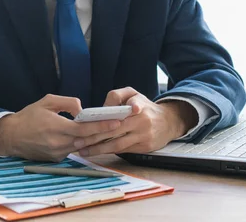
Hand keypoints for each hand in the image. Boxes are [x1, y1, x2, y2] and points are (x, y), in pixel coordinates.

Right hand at [0, 94, 121, 161]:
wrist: (10, 136)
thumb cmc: (29, 116)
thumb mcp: (47, 101)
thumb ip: (67, 103)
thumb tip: (82, 109)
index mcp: (56, 127)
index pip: (84, 129)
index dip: (101, 126)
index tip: (116, 122)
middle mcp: (58, 143)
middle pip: (87, 140)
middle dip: (104, 133)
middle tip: (119, 125)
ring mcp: (57, 153)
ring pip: (82, 146)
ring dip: (95, 139)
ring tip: (109, 130)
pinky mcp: (55, 159)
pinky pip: (73, 150)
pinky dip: (82, 144)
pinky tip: (91, 137)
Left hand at [75, 87, 197, 156]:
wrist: (169, 122)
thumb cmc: (145, 106)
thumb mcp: (133, 93)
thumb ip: (117, 95)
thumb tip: (103, 107)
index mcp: (138, 105)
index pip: (122, 109)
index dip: (109, 117)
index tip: (90, 122)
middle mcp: (142, 121)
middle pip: (114, 130)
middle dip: (94, 137)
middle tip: (77, 141)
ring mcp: (143, 136)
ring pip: (117, 144)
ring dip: (98, 149)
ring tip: (83, 151)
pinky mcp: (144, 147)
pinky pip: (123, 151)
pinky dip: (108, 152)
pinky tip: (95, 153)